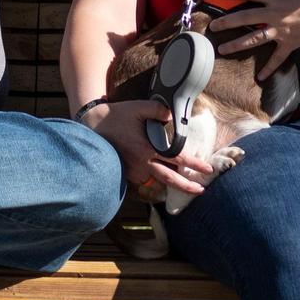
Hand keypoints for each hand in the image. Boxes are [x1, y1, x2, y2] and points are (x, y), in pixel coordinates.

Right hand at [81, 99, 213, 196]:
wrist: (92, 126)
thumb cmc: (116, 116)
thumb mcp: (137, 108)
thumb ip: (157, 110)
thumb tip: (173, 115)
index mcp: (146, 148)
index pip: (176, 158)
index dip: (193, 164)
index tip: (207, 168)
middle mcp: (141, 163)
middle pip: (169, 179)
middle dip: (186, 186)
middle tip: (201, 190)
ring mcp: (132, 170)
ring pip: (156, 181)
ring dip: (171, 184)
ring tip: (185, 186)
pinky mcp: (126, 172)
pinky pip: (145, 179)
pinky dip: (155, 180)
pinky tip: (163, 179)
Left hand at [207, 0, 299, 78]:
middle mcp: (275, 15)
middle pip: (246, 17)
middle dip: (227, 22)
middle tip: (213, 27)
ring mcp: (282, 32)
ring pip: (255, 39)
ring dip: (237, 45)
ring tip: (222, 50)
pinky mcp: (291, 44)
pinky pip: (278, 58)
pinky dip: (269, 68)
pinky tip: (260, 78)